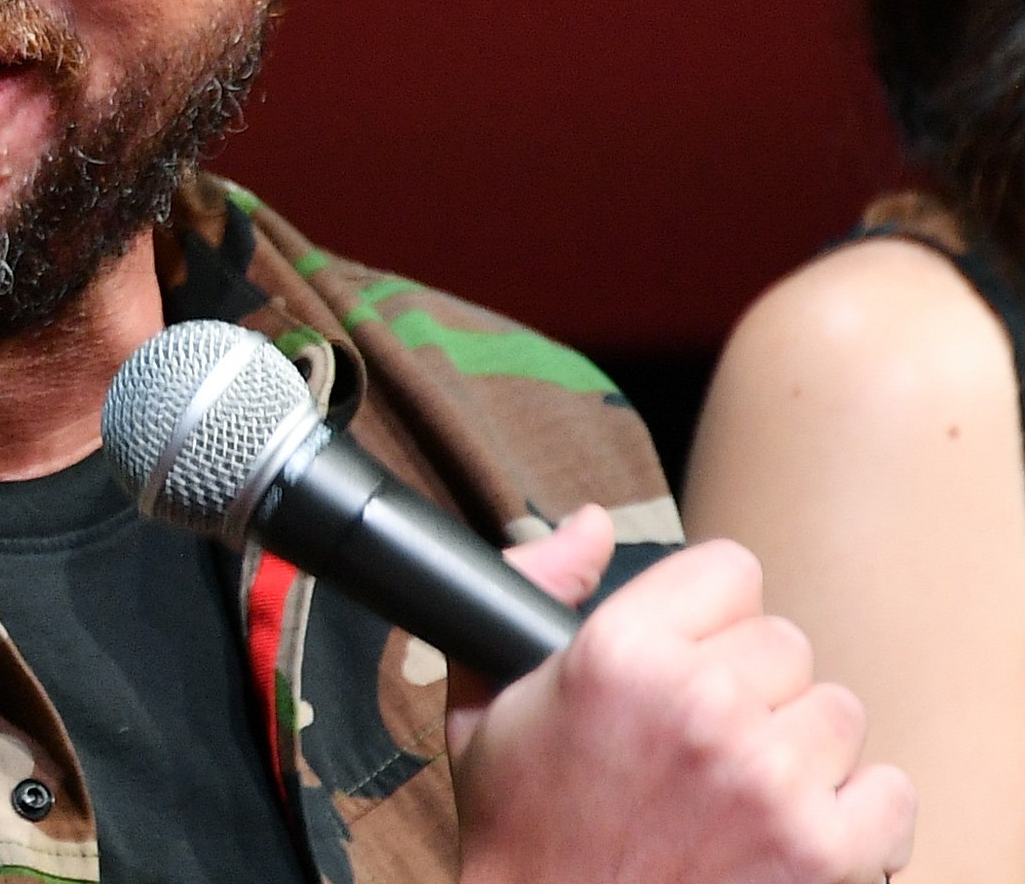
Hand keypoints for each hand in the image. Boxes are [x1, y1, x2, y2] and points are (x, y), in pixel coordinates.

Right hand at [448, 505, 914, 883]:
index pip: (730, 571)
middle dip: (751, 689)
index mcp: (618, 652)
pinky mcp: (822, 849)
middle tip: (702, 743)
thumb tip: (593, 524)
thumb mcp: (485, 699)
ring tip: (740, 792)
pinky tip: (790, 830)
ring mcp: (768, 779)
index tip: (687, 661)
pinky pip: (889, 792)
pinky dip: (855, 815)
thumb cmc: (524, 828)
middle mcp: (699, 703)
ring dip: (800, 750)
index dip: (707, 618)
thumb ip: (533, 587)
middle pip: (787, 644)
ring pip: (838, 713)